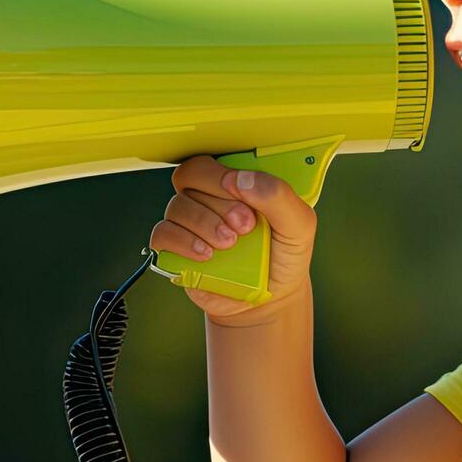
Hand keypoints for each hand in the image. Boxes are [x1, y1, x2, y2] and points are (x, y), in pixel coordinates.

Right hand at [148, 154, 318, 326]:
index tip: (240, 193)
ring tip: (229, 244)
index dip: (219, 175)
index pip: (212, 162)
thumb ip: (278, 196)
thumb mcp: (299, 225)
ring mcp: (189, 224)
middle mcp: (207, 199)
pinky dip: (182, 242)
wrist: (272, 299)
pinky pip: (163, 235)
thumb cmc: (283, 256)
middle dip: (216, 202)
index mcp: (234, 185)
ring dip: (203, 224)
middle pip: (188, 177)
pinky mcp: (176, 250)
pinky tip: (206, 255)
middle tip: (244, 226)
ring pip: (176, 207)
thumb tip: (241, 179)